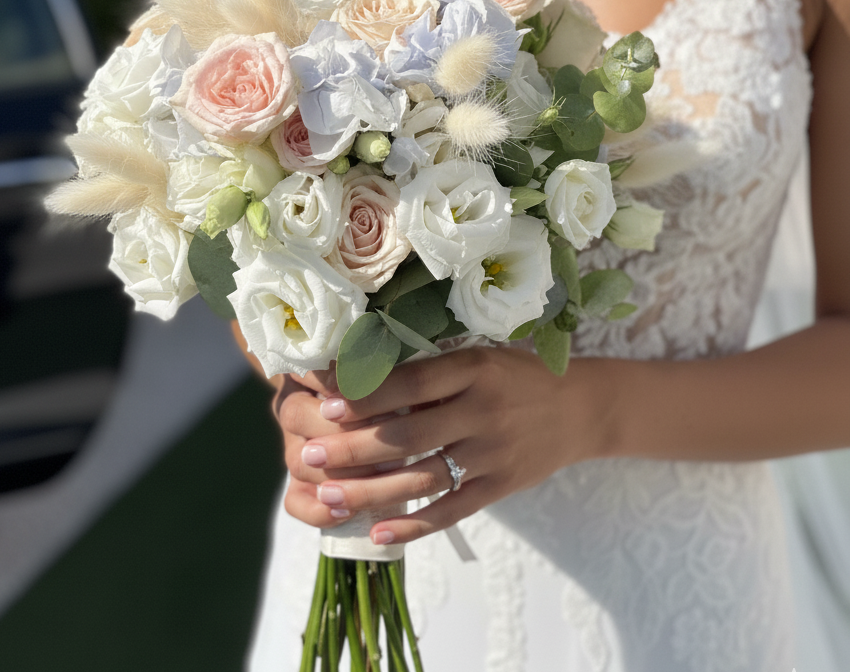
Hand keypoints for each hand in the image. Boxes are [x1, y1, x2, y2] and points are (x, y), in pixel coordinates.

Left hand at [284, 346, 613, 546]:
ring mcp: (493, 453)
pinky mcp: (502, 486)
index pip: (411, 383)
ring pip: (423, 477)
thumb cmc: (515, 377)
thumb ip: (432, 372)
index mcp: (474, 369)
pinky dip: (415, 525)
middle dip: (354, 447)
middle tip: (310, 455)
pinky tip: (379, 532)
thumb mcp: (479, 359)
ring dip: (372, 490)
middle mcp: (483, 410)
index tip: (326, 403)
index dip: (367, 394)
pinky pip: (453, 510)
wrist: (580, 408)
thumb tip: (361, 378)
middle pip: (409, 433)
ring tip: (329, 497)